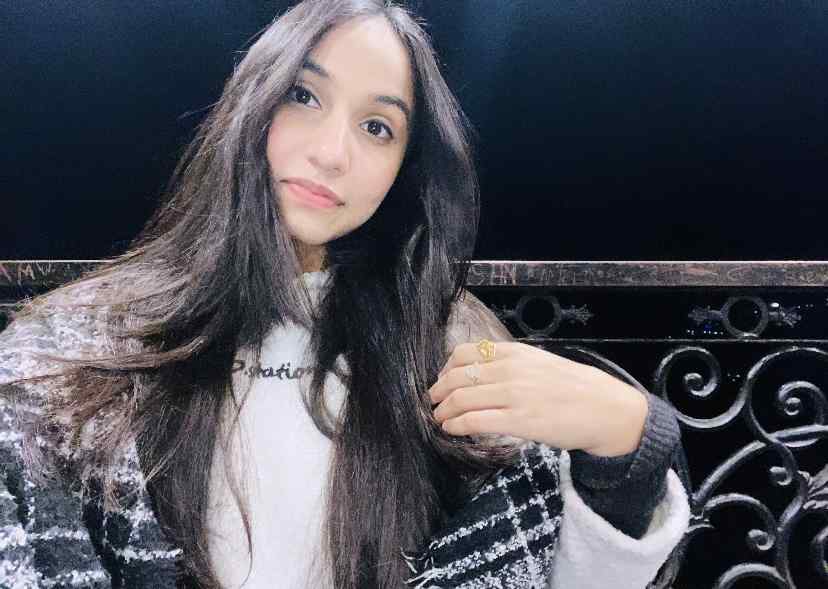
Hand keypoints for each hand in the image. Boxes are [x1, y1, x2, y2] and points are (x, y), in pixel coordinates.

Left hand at [429, 341, 648, 456]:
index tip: (443, 382)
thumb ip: (509, 364)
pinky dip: (454, 425)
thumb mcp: (539, 362)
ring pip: (460, 399)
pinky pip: (473, 421)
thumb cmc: (574, 388)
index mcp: (514, 352)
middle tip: (433, 403)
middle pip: (456, 377)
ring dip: (442, 411)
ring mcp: (513, 395)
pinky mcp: (518, 421)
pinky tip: (451, 429)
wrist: (606, 409)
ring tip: (439, 419)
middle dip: (438, 392)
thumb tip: (477, 373)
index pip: (463, 353)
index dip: (445, 370)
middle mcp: (510, 369)